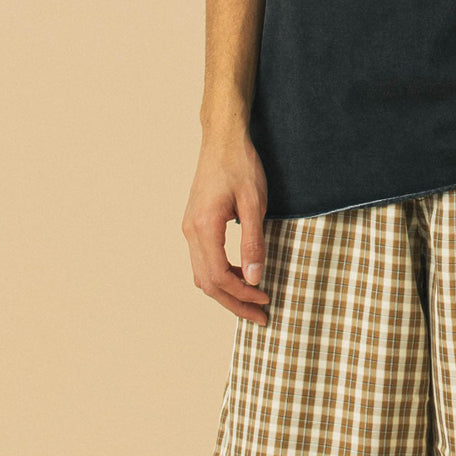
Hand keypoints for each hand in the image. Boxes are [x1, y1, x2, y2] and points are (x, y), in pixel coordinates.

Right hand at [181, 128, 271, 324]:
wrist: (222, 138)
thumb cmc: (240, 165)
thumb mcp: (254, 202)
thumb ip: (253, 242)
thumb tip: (256, 279)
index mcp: (203, 227)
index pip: (220, 276)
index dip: (242, 294)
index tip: (265, 300)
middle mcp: (190, 231)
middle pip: (208, 282)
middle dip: (234, 302)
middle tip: (260, 316)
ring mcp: (189, 227)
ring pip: (203, 274)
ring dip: (226, 291)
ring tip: (252, 300)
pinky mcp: (194, 223)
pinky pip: (203, 260)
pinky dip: (220, 275)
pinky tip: (241, 275)